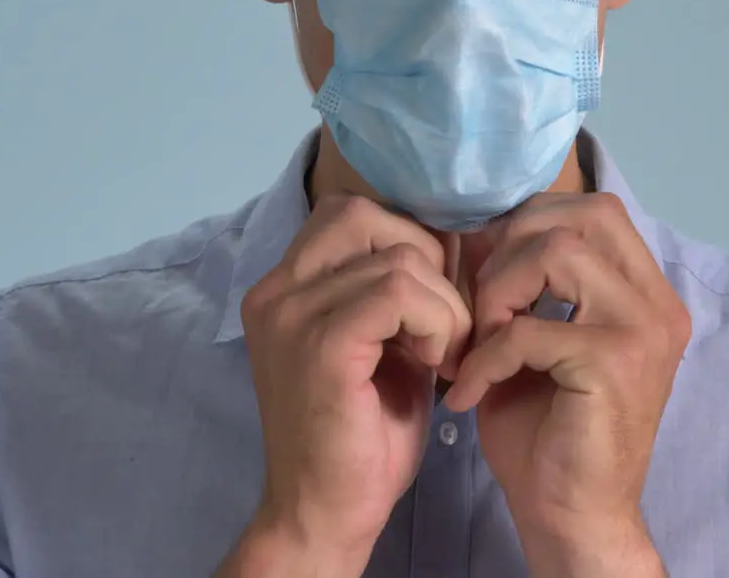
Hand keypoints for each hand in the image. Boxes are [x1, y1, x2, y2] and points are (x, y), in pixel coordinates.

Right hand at [233, 196, 471, 575]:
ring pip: (398, 259)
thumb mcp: (384, 345)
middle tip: (445, 323)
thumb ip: (401, 291)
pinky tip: (439, 364)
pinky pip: (399, 293)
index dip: (408, 242)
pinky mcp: (320, 345)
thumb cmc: (361, 438)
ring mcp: (291, 315)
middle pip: (365, 216)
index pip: (350, 214)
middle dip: (425, 260)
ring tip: (444, 356)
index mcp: (284, 288)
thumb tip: (452, 237)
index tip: (436, 302)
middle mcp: (276, 291)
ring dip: (445, 306)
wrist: (326, 514)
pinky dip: (438, 323)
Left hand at [446, 193, 689, 576]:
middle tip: (481, 302)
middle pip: (584, 214)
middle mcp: (657, 304)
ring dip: (500, 290)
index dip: (530, 223)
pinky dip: (486, 355)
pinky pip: (529, 329)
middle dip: (514, 244)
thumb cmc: (548, 432)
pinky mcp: (612, 364)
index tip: (486, 268)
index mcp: (646, 295)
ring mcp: (643, 331)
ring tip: (479, 339)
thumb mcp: (537, 340)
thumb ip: (526, 285)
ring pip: (559, 250)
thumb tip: (483, 229)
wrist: (573, 517)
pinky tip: (467, 391)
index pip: (596, 209)